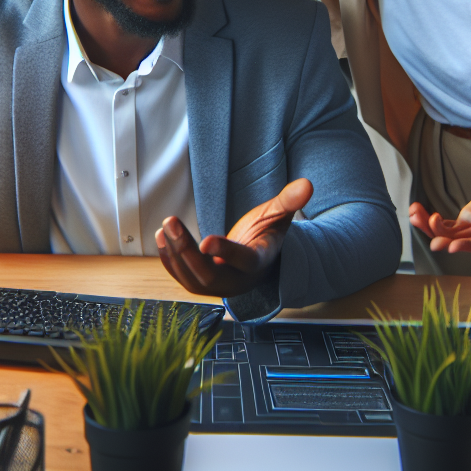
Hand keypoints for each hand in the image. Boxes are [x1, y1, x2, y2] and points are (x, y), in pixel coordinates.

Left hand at [155, 178, 312, 296]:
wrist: (260, 256)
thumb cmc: (268, 233)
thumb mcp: (279, 215)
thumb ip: (289, 201)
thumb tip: (307, 184)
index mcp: (259, 262)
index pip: (243, 261)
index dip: (225, 253)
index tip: (206, 239)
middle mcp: (238, 281)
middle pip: (209, 275)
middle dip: (186, 251)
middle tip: (170, 222)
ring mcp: (220, 286)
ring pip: (193, 280)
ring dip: (175, 254)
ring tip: (165, 227)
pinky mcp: (204, 284)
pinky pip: (184, 278)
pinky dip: (170, 260)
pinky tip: (162, 238)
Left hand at [408, 177, 470, 254]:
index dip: (470, 246)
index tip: (453, 247)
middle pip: (463, 242)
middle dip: (446, 240)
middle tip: (432, 240)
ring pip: (449, 234)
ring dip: (430, 228)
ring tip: (414, 215)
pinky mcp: (464, 223)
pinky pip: (444, 225)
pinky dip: (429, 220)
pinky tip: (414, 211)